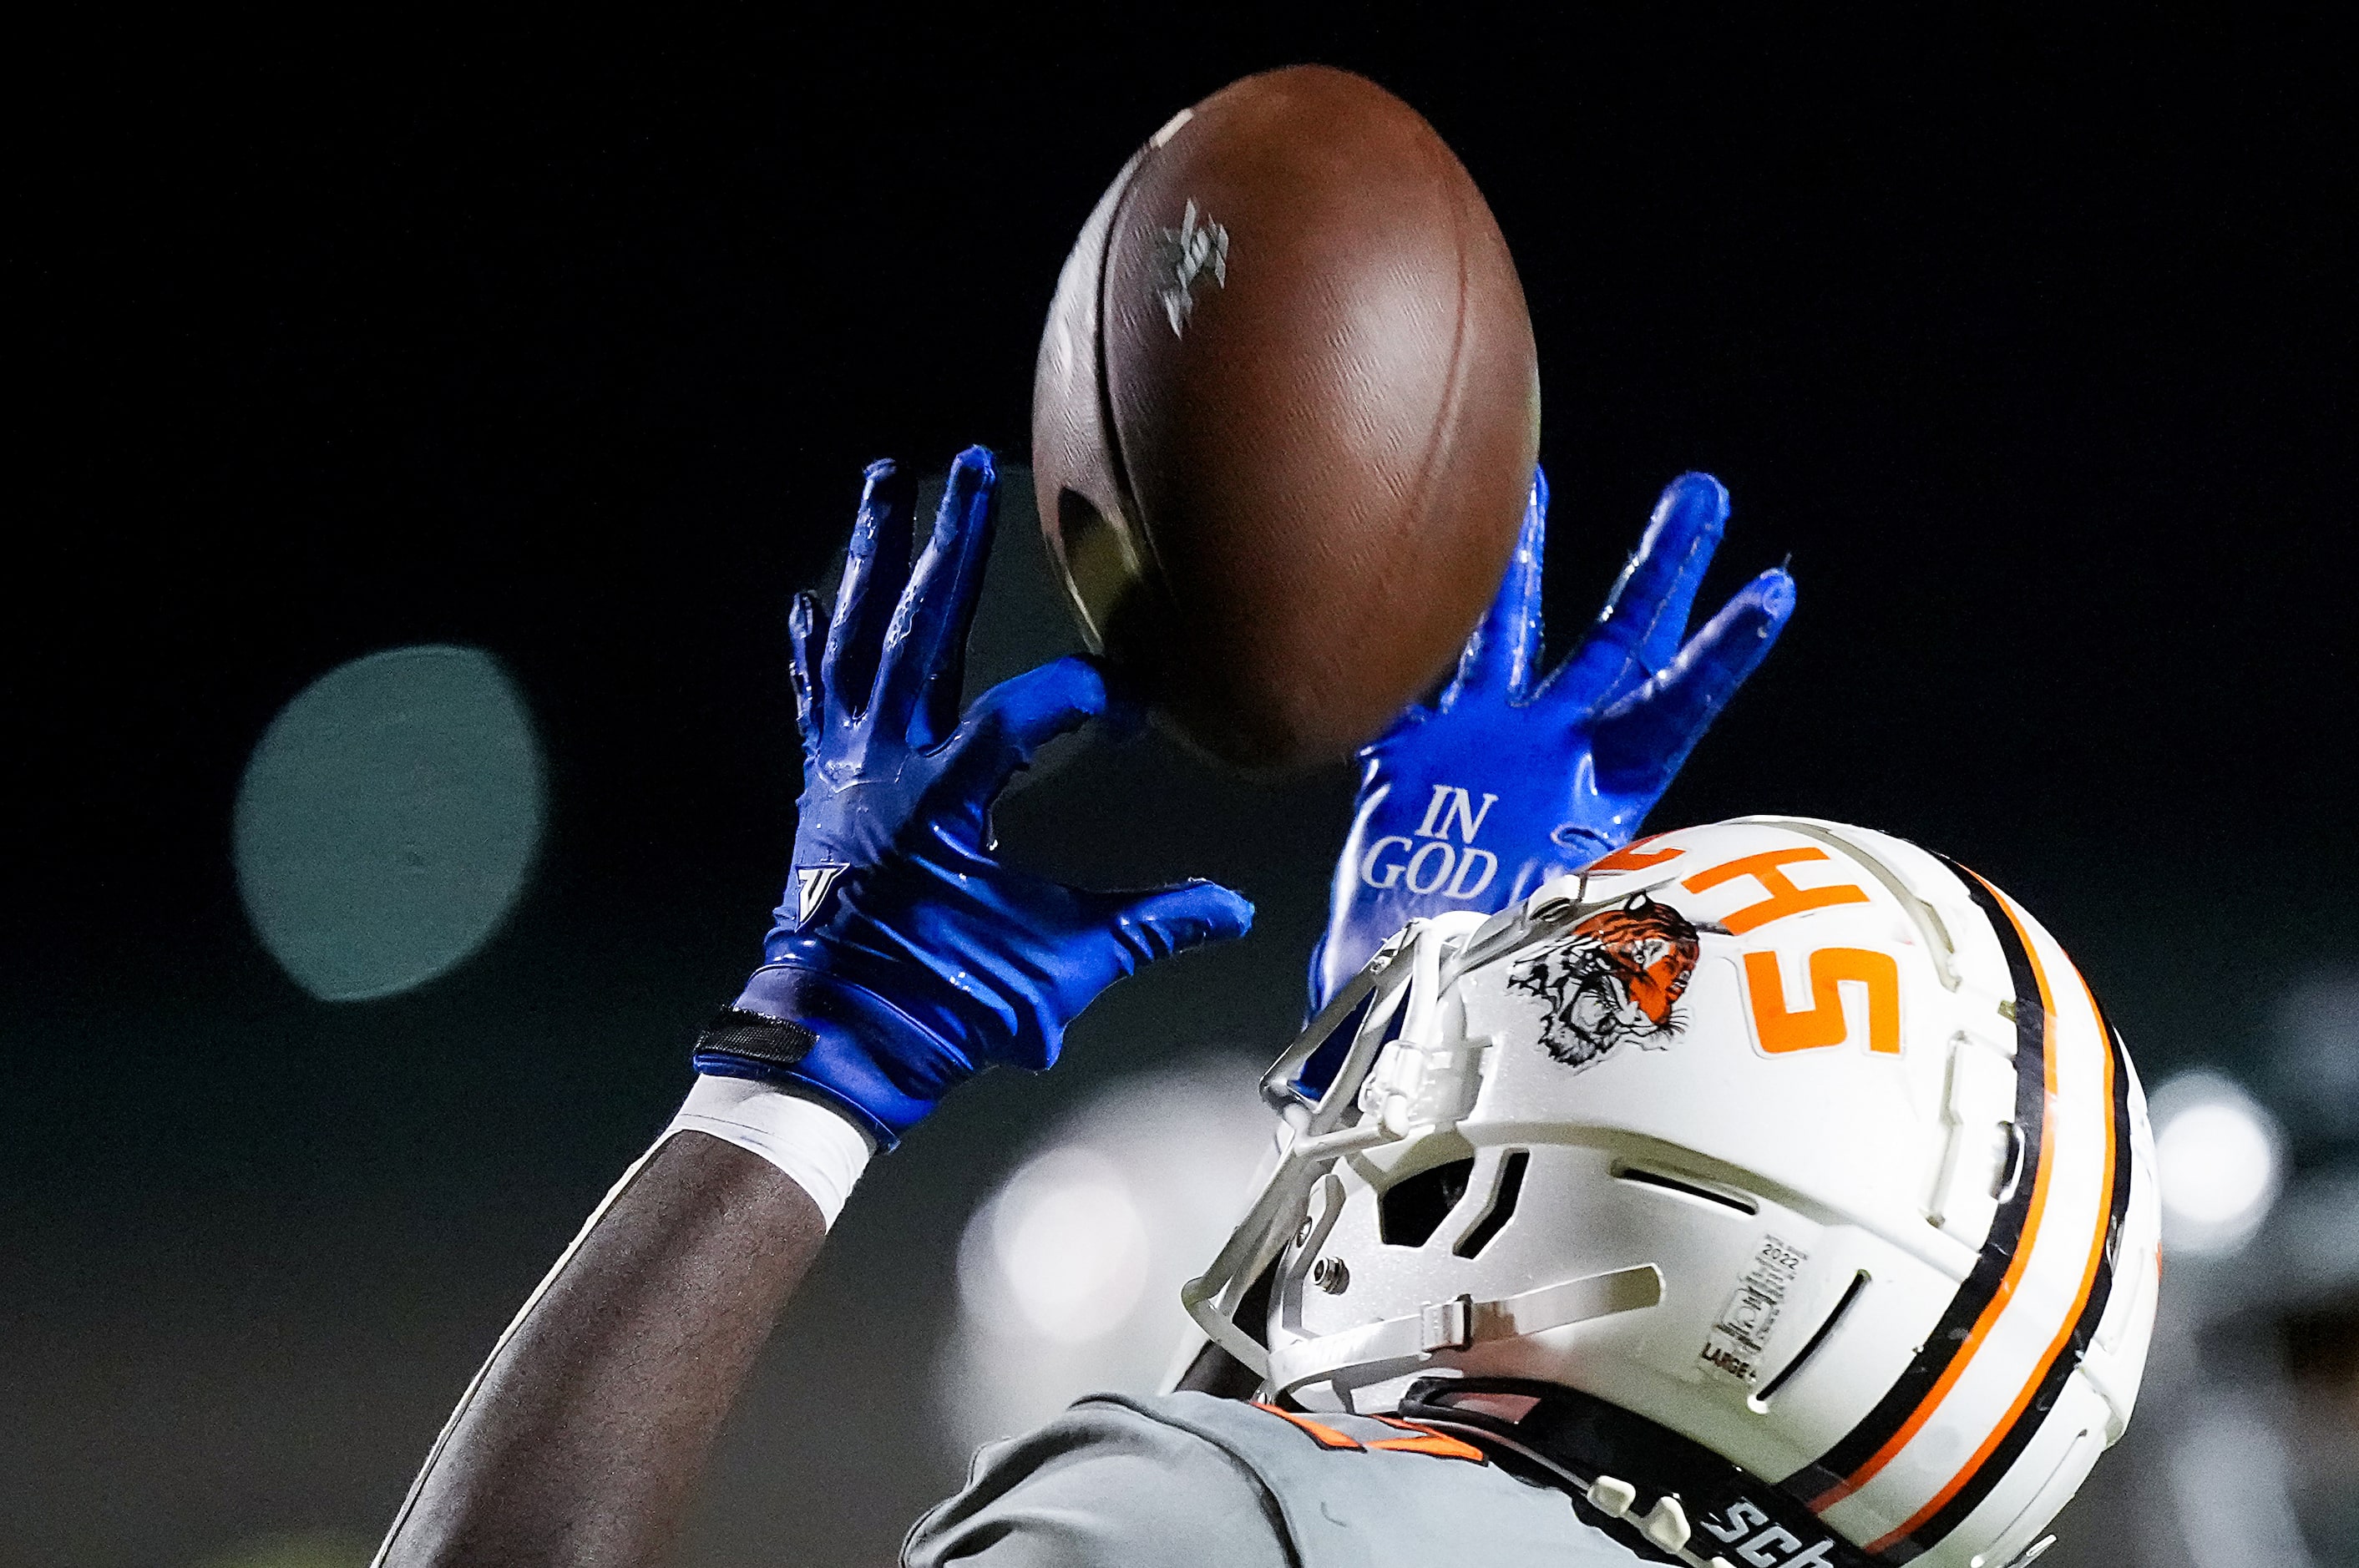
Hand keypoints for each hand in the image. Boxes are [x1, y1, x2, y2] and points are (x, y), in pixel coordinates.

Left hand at [696, 448, 1253, 1146]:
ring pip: (856, 636)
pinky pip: (814, 692)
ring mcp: (842, 768)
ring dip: (873, 557)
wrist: (832, 1046)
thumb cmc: (943, 1008)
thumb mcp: (1054, 970)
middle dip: (949, 542)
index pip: (1023, 714)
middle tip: (965, 466)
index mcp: (942, 801)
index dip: (1084, 696)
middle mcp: (882, 765)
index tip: (1130, 703)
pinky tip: (813, 593)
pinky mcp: (819, 784)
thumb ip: (1145, 925)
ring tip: (882, 480)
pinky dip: (815, 641)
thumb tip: (1231, 910)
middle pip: (919, 627)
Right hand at [1307, 467, 1793, 1010]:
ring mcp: (1480, 750)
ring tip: (1533, 481)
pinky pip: (1411, 677)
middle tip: (1703, 489)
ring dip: (1520, 562)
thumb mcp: (1550, 953)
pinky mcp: (1406, 761)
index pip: (1673, 706)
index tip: (1776, 592)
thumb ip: (1580, 931)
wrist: (1389, 1008)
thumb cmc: (1471, 989)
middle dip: (1660, 566)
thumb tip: (1654, 927)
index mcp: (1595, 795)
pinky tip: (1401, 569)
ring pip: (1508, 635)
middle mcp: (1549, 756)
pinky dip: (1408, 630)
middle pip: (1616, 642)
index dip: (1722, 652)